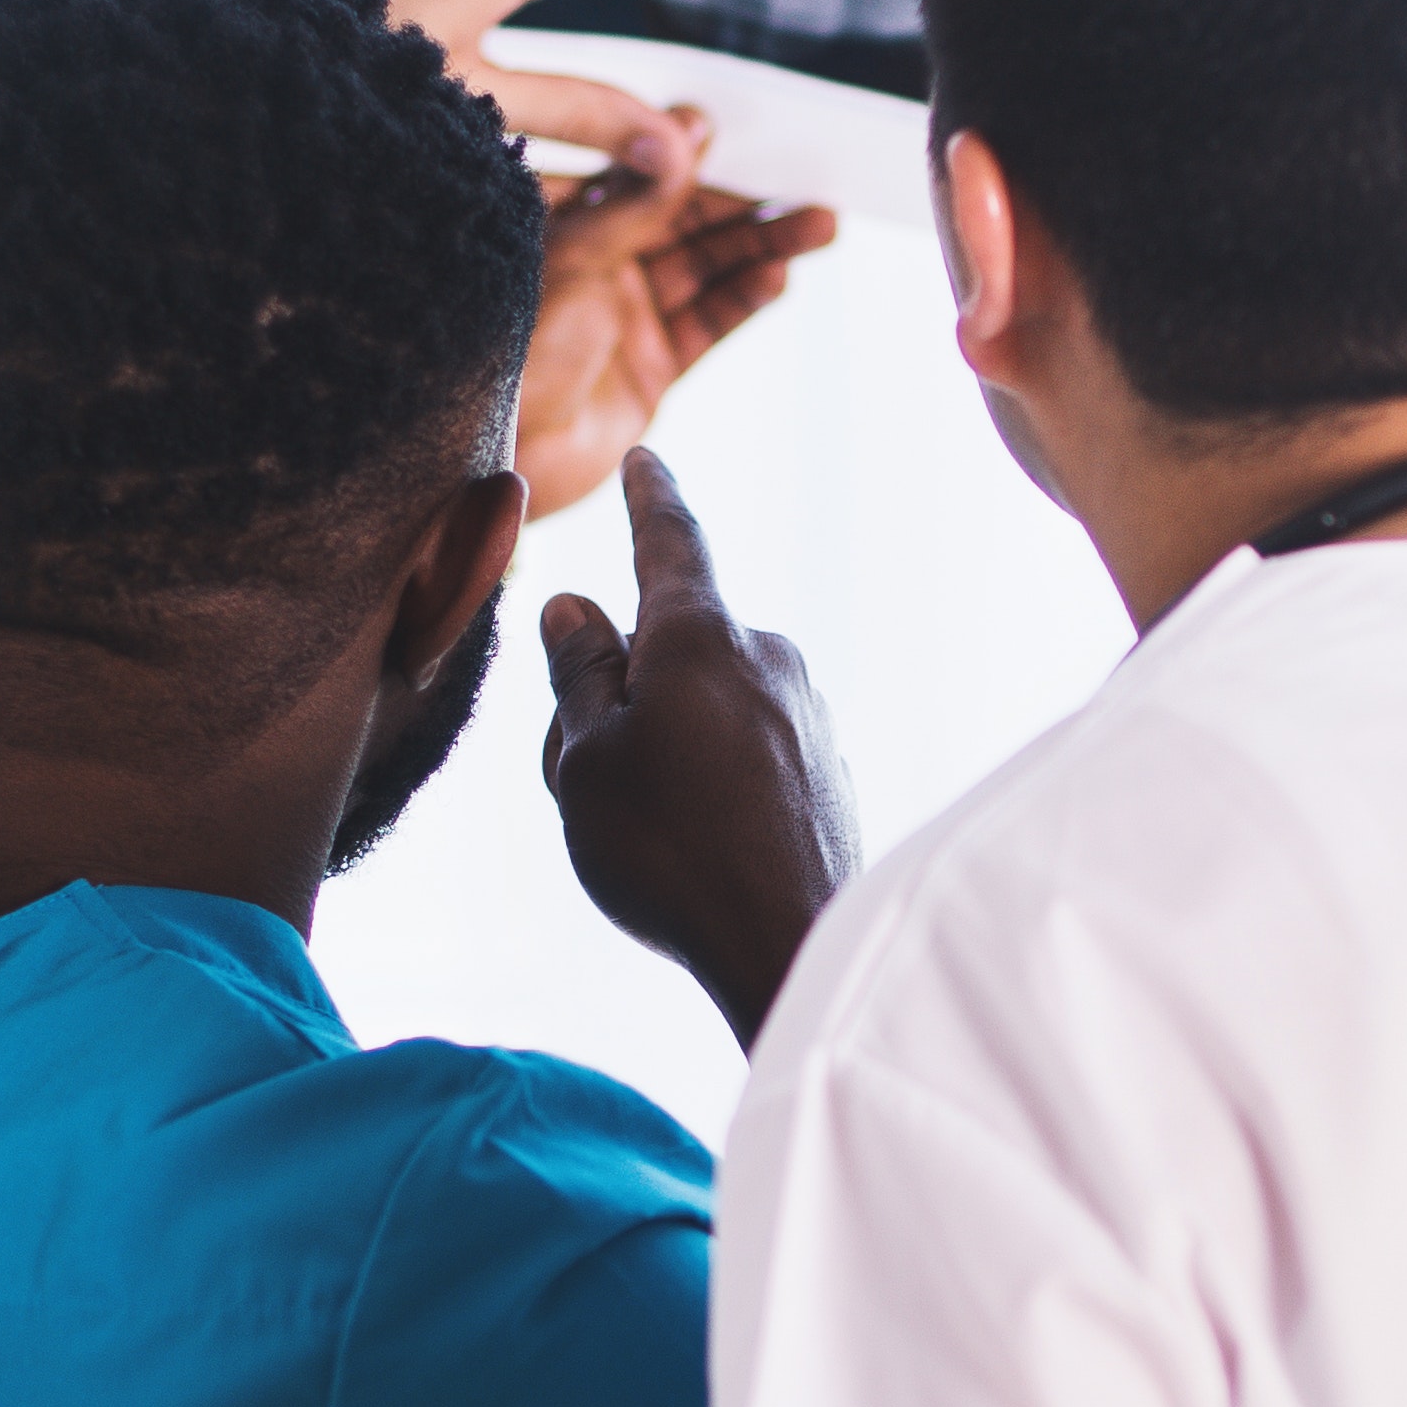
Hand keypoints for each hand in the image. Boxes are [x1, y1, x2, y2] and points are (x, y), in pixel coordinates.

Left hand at [519, 110, 841, 514]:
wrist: (492, 462)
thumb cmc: (504, 352)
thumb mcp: (571, 260)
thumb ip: (634, 203)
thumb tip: (687, 137)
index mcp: (560, 226)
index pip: (633, 175)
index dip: (679, 153)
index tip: (724, 129)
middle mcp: (595, 266)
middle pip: (683, 220)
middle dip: (742, 203)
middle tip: (803, 183)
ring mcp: (625, 317)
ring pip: (706, 269)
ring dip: (762, 247)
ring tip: (819, 225)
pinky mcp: (650, 368)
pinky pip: (707, 324)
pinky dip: (743, 300)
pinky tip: (777, 277)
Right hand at [542, 449, 858, 1049]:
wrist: (793, 946)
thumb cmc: (671, 852)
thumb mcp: (585, 759)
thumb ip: (579, 673)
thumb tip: (578, 606)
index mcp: (702, 637)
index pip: (670, 542)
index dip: (649, 500)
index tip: (648, 459)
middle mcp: (769, 657)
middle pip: (672, 649)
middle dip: (620, 694)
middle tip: (579, 778)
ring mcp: (808, 713)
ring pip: (706, 707)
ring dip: (663, 746)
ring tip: (640, 832)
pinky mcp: (828, 769)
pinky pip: (747, 752)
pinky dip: (711, 782)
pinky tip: (703, 853)